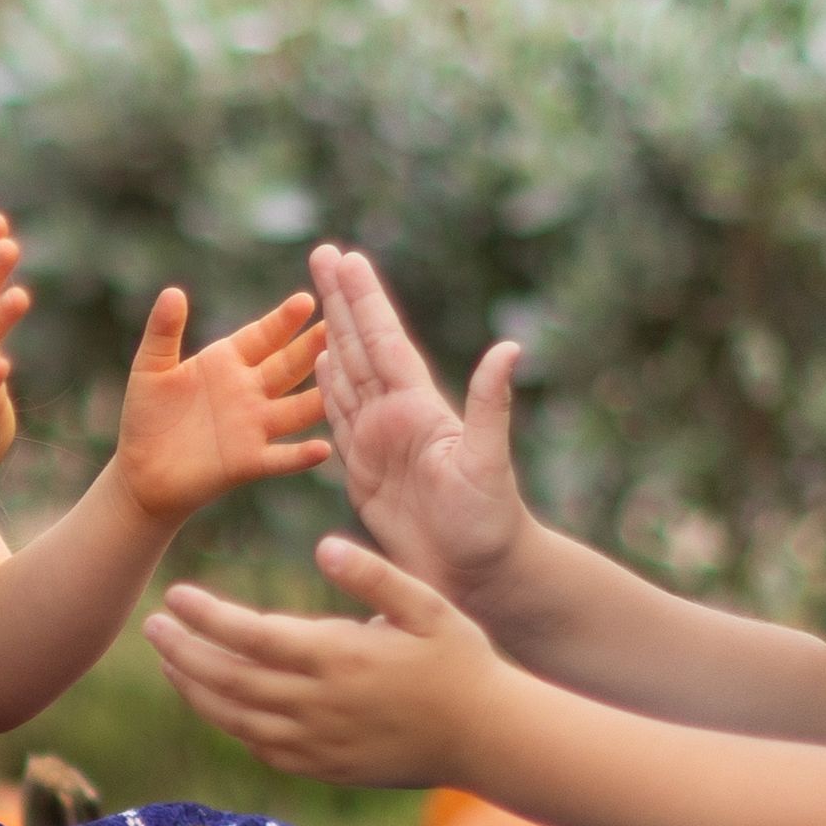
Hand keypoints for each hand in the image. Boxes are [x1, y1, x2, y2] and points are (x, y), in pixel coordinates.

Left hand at [104, 284, 330, 526]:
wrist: (141, 473)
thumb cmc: (147, 417)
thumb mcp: (150, 368)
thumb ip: (163, 331)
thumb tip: (173, 292)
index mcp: (228, 362)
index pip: (264, 336)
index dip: (284, 321)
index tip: (308, 300)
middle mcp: (250, 391)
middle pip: (290, 366)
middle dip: (315, 347)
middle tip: (344, 327)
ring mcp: (254, 426)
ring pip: (298, 409)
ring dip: (321, 395)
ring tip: (347, 383)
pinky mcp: (248, 462)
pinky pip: (281, 457)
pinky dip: (301, 455)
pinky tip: (324, 449)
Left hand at [144, 532, 514, 789]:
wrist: (488, 738)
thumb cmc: (462, 661)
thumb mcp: (429, 604)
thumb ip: (374, 574)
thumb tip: (323, 545)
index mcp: (340, 657)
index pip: (251, 635)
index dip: (206, 616)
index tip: (175, 595)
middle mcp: (319, 704)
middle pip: (229, 679)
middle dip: (183, 652)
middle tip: (151, 626)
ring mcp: (318, 742)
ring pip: (235, 719)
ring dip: (194, 689)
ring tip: (168, 662)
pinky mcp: (324, 767)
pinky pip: (261, 748)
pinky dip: (229, 724)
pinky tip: (213, 702)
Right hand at [310, 243, 541, 617]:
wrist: (480, 574)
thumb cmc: (490, 523)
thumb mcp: (488, 463)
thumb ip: (492, 405)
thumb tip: (510, 347)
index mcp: (418, 408)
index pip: (384, 341)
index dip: (363, 299)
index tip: (345, 256)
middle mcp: (397, 416)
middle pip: (361, 344)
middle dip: (341, 299)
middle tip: (323, 251)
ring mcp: (379, 441)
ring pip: (347, 373)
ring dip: (330, 333)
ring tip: (316, 294)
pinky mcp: (364, 472)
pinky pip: (338, 418)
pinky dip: (326, 386)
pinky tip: (320, 362)